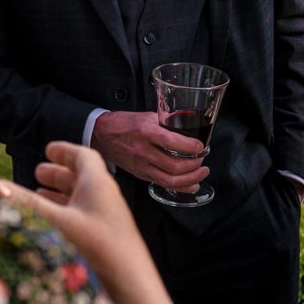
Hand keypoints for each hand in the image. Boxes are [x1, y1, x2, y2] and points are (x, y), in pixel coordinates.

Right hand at [0, 142, 197, 303]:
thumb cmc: (97, 245)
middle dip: (58, 173)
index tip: (48, 149)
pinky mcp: (105, 237)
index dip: (65, 151)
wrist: (131, 283)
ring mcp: (106, 217)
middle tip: (37, 172)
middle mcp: (104, 196)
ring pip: (81, 197)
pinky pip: (83, 215)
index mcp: (98, 183)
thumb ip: (26, 204)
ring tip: (38, 194)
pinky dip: (66, 212)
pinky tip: (51, 222)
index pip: (84, 156)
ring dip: (60, 194)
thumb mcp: (57, 222)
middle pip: (81, 177)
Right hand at [90, 111, 208, 191]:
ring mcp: (141, 166)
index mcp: (145, 132)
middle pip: (173, 166)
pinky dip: (180, 187)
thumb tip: (188, 126)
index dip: (190, 146)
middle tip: (202, 159)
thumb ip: (166, 122)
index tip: (201, 146)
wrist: (102, 135)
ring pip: (170, 180)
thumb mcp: (146, 116)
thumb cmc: (124, 123)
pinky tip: (192, 185)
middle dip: (194, 165)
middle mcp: (143, 151)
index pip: (172, 142)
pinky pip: (163, 184)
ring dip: (190, 179)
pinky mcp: (141, 175)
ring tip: (202, 173)